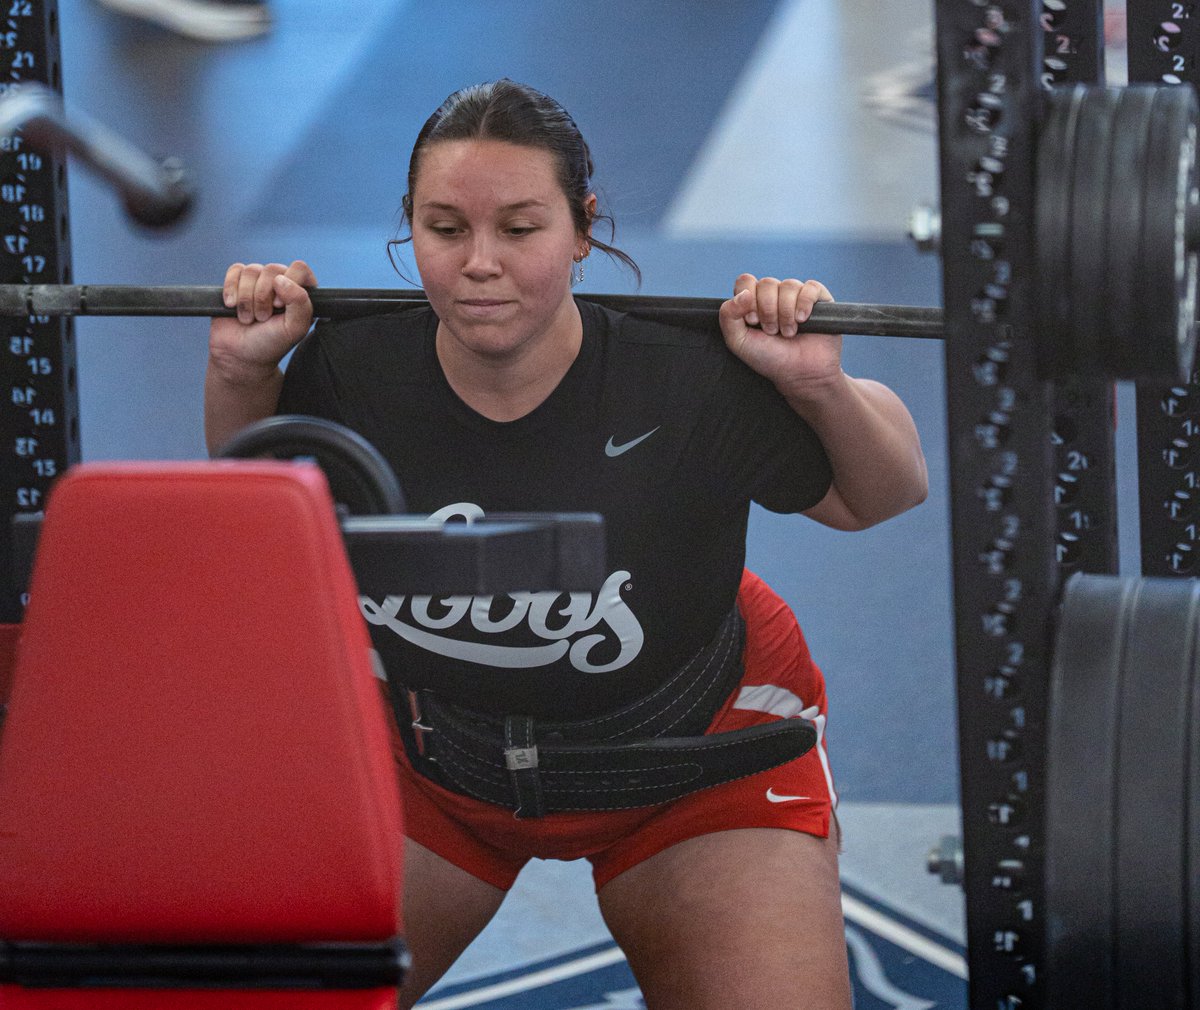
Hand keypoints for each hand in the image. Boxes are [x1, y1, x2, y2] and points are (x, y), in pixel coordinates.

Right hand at [208, 260, 316, 382]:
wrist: (240, 356)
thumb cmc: (270, 344)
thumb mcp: (295, 328)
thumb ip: (300, 302)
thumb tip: (281, 279)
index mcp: (300, 293)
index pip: (300, 269)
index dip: (289, 284)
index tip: (280, 306)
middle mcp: (280, 284)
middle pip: (272, 269)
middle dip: (264, 297)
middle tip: (263, 318)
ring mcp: (258, 282)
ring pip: (251, 270)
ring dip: (247, 299)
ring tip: (249, 318)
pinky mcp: (237, 283)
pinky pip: (234, 270)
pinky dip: (231, 289)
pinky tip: (232, 306)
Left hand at [718, 274, 842, 397]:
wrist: (799, 373)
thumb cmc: (769, 358)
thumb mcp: (738, 341)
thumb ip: (728, 316)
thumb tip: (743, 293)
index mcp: (754, 302)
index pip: (746, 281)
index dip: (748, 298)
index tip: (752, 320)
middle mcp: (775, 295)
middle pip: (767, 283)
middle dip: (768, 311)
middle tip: (772, 331)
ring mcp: (797, 296)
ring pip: (788, 285)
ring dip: (786, 313)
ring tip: (788, 333)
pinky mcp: (819, 299)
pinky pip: (810, 287)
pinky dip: (804, 304)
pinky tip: (802, 321)